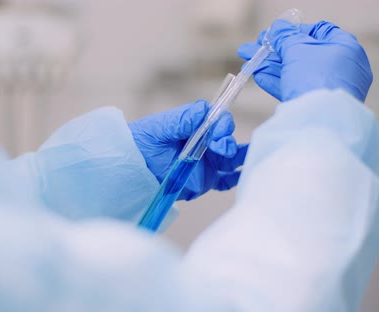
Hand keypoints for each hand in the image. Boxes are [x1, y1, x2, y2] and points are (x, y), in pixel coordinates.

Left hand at [129, 100, 247, 200]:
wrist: (132, 166)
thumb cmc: (144, 141)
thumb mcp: (161, 127)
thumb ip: (183, 120)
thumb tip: (203, 109)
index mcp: (197, 125)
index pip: (219, 120)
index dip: (223, 124)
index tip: (219, 133)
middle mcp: (205, 142)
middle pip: (227, 139)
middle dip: (228, 142)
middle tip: (221, 149)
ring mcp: (208, 161)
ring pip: (231, 158)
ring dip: (240, 156)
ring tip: (246, 158)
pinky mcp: (205, 180)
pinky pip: (225, 180)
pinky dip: (235, 178)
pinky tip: (240, 175)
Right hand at [238, 20, 372, 101]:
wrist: (320, 119)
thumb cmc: (317, 77)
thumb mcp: (297, 49)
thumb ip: (284, 37)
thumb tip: (277, 28)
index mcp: (345, 48)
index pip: (319, 32)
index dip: (294, 30)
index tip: (275, 33)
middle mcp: (340, 68)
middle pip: (302, 53)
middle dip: (274, 50)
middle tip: (255, 47)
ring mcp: (328, 88)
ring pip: (295, 72)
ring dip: (270, 65)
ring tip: (248, 61)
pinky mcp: (316, 105)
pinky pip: (295, 88)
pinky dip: (276, 81)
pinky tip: (258, 75)